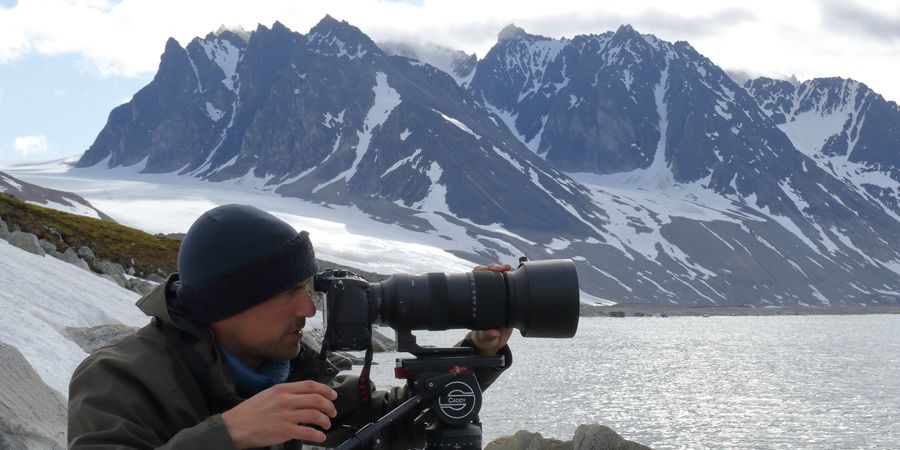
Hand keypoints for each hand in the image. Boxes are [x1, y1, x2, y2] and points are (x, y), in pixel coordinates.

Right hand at [221, 380, 337, 448]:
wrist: (235, 426)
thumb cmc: (249, 412)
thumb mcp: (268, 394)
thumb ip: (286, 394)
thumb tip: (303, 396)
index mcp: (282, 389)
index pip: (311, 385)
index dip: (326, 390)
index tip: (333, 395)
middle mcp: (286, 400)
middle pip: (317, 400)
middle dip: (329, 406)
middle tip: (332, 411)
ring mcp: (286, 416)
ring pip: (315, 415)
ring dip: (325, 420)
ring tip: (326, 424)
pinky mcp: (285, 431)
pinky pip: (308, 432)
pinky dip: (318, 436)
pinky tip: (319, 437)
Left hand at [471, 264, 513, 355]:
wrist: (494, 341)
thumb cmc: (485, 338)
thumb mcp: (485, 339)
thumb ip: (487, 337)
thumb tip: (493, 333)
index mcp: (476, 302)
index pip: (474, 283)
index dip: (479, 274)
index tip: (486, 271)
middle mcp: (484, 296)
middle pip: (485, 276)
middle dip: (492, 268)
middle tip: (502, 268)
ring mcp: (495, 296)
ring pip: (497, 277)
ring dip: (502, 270)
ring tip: (508, 268)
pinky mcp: (506, 299)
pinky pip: (507, 285)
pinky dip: (511, 278)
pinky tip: (516, 274)